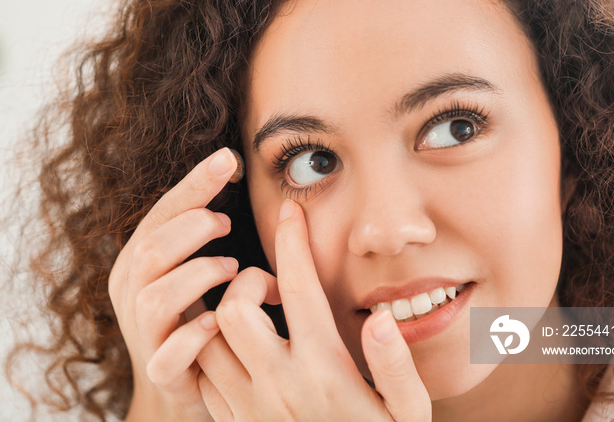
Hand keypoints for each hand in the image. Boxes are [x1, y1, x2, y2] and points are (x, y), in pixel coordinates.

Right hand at [108, 148, 239, 420]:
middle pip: (150, 250)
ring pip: (156, 298)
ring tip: (233, 268)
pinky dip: (193, 335)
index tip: (228, 159)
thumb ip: (201, 226)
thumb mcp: (192, 266)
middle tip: (227, 222)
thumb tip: (231, 164)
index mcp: (137, 262)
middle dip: (191, 228)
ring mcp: (142, 335)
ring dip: (199, 275)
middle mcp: (131, 294)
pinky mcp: (161, 373)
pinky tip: (217, 320)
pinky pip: (168, 355)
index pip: (159, 215)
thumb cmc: (195, 310)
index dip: (193, 186)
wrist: (185, 380)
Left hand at [196, 199, 431, 420]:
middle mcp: (278, 386)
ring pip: (207, 340)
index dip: (293, 241)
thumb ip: (398, 365)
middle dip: (246, 282)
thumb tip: (379, 317)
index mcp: (324, 371)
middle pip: (232, 308)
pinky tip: (242, 351)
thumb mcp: (409, 415)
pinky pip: (204, 375)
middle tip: (270, 286)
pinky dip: (215, 352)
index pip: (297, 289)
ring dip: (224, 316)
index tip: (291, 212)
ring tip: (254, 314)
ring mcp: (248, 409)